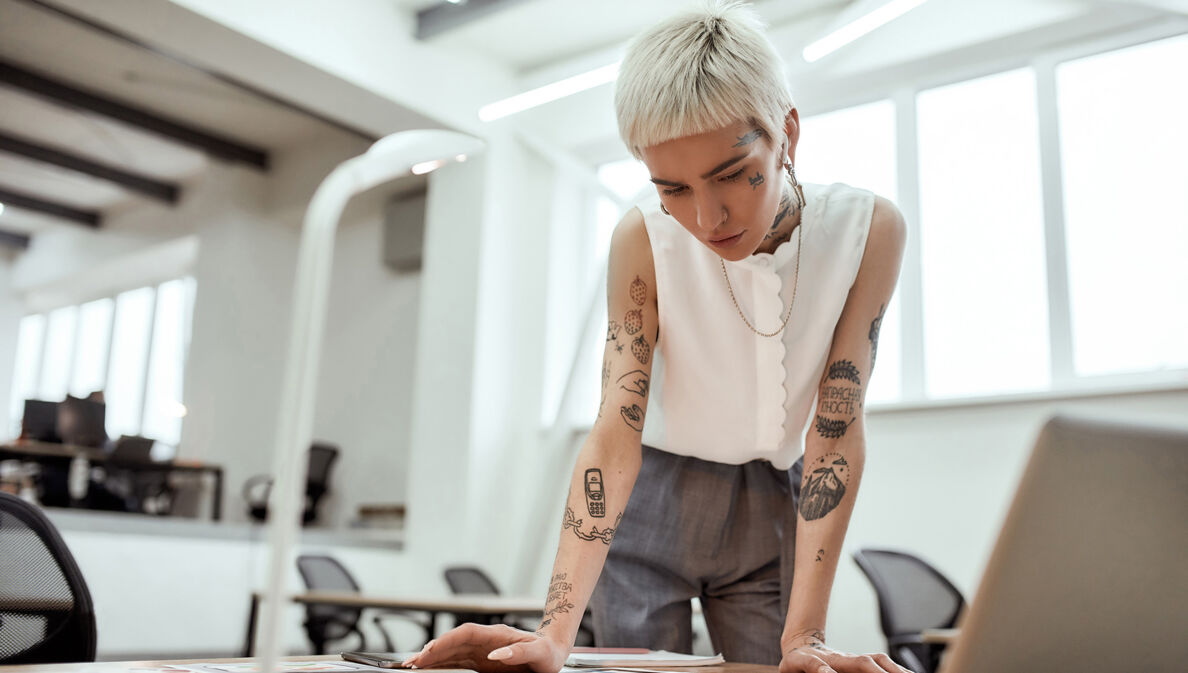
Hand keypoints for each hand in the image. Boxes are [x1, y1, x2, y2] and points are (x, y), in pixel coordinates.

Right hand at [402, 623, 567, 672]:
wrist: (553, 651)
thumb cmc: (547, 652)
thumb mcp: (539, 653)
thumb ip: (518, 652)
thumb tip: (496, 655)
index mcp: (497, 635)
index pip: (466, 633)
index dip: (447, 640)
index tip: (431, 649)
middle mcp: (485, 641)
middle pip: (453, 642)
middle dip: (431, 650)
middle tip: (412, 662)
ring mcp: (481, 651)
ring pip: (451, 651)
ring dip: (432, 658)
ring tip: (413, 665)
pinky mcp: (481, 661)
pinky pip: (456, 661)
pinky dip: (441, 664)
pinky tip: (430, 669)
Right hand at [780, 634, 913, 672]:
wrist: (794, 649)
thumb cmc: (819, 667)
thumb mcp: (841, 669)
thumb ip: (861, 670)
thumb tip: (891, 671)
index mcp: (854, 663)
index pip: (881, 663)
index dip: (898, 670)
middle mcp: (842, 659)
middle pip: (871, 661)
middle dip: (890, 671)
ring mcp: (823, 660)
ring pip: (849, 661)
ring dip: (868, 668)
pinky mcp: (800, 662)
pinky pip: (815, 666)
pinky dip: (823, 671)